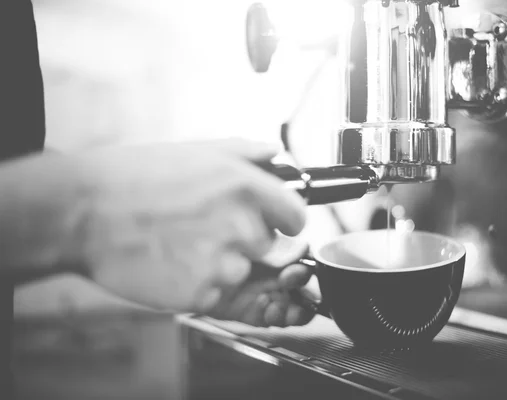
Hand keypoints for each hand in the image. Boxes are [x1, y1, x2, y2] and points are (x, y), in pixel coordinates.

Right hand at [77, 139, 306, 319]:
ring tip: (181, 245)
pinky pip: (215, 293)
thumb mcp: (197, 151)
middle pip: (267, 246)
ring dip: (219, 264)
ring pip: (241, 272)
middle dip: (244, 240)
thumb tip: (276, 155)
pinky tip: (170, 263)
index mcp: (246, 187)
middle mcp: (242, 227)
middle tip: (203, 228)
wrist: (82, 212)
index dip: (283, 220)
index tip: (271, 221)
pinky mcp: (202, 295)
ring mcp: (223, 265)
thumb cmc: (134, 178)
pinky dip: (197, 283)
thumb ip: (247, 152)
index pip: (297, 217)